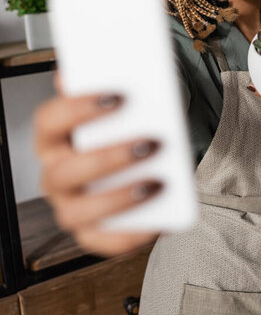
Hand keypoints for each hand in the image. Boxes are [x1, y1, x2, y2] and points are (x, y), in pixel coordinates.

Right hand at [34, 78, 161, 256]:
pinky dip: (130, 236)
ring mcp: (68, 207)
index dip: (78, 108)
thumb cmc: (124, 129)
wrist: (141, 162)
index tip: (117, 96)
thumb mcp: (120, 107)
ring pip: (78, 211)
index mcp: (52, 137)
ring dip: (117, 198)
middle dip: (107, 158)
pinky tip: (158, 221)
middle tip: (149, 142)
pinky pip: (103, 243)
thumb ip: (111, 90)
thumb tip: (90, 71)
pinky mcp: (90, 234)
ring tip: (155, 183)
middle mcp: (54, 175)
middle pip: (64, 171)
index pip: (49, 120)